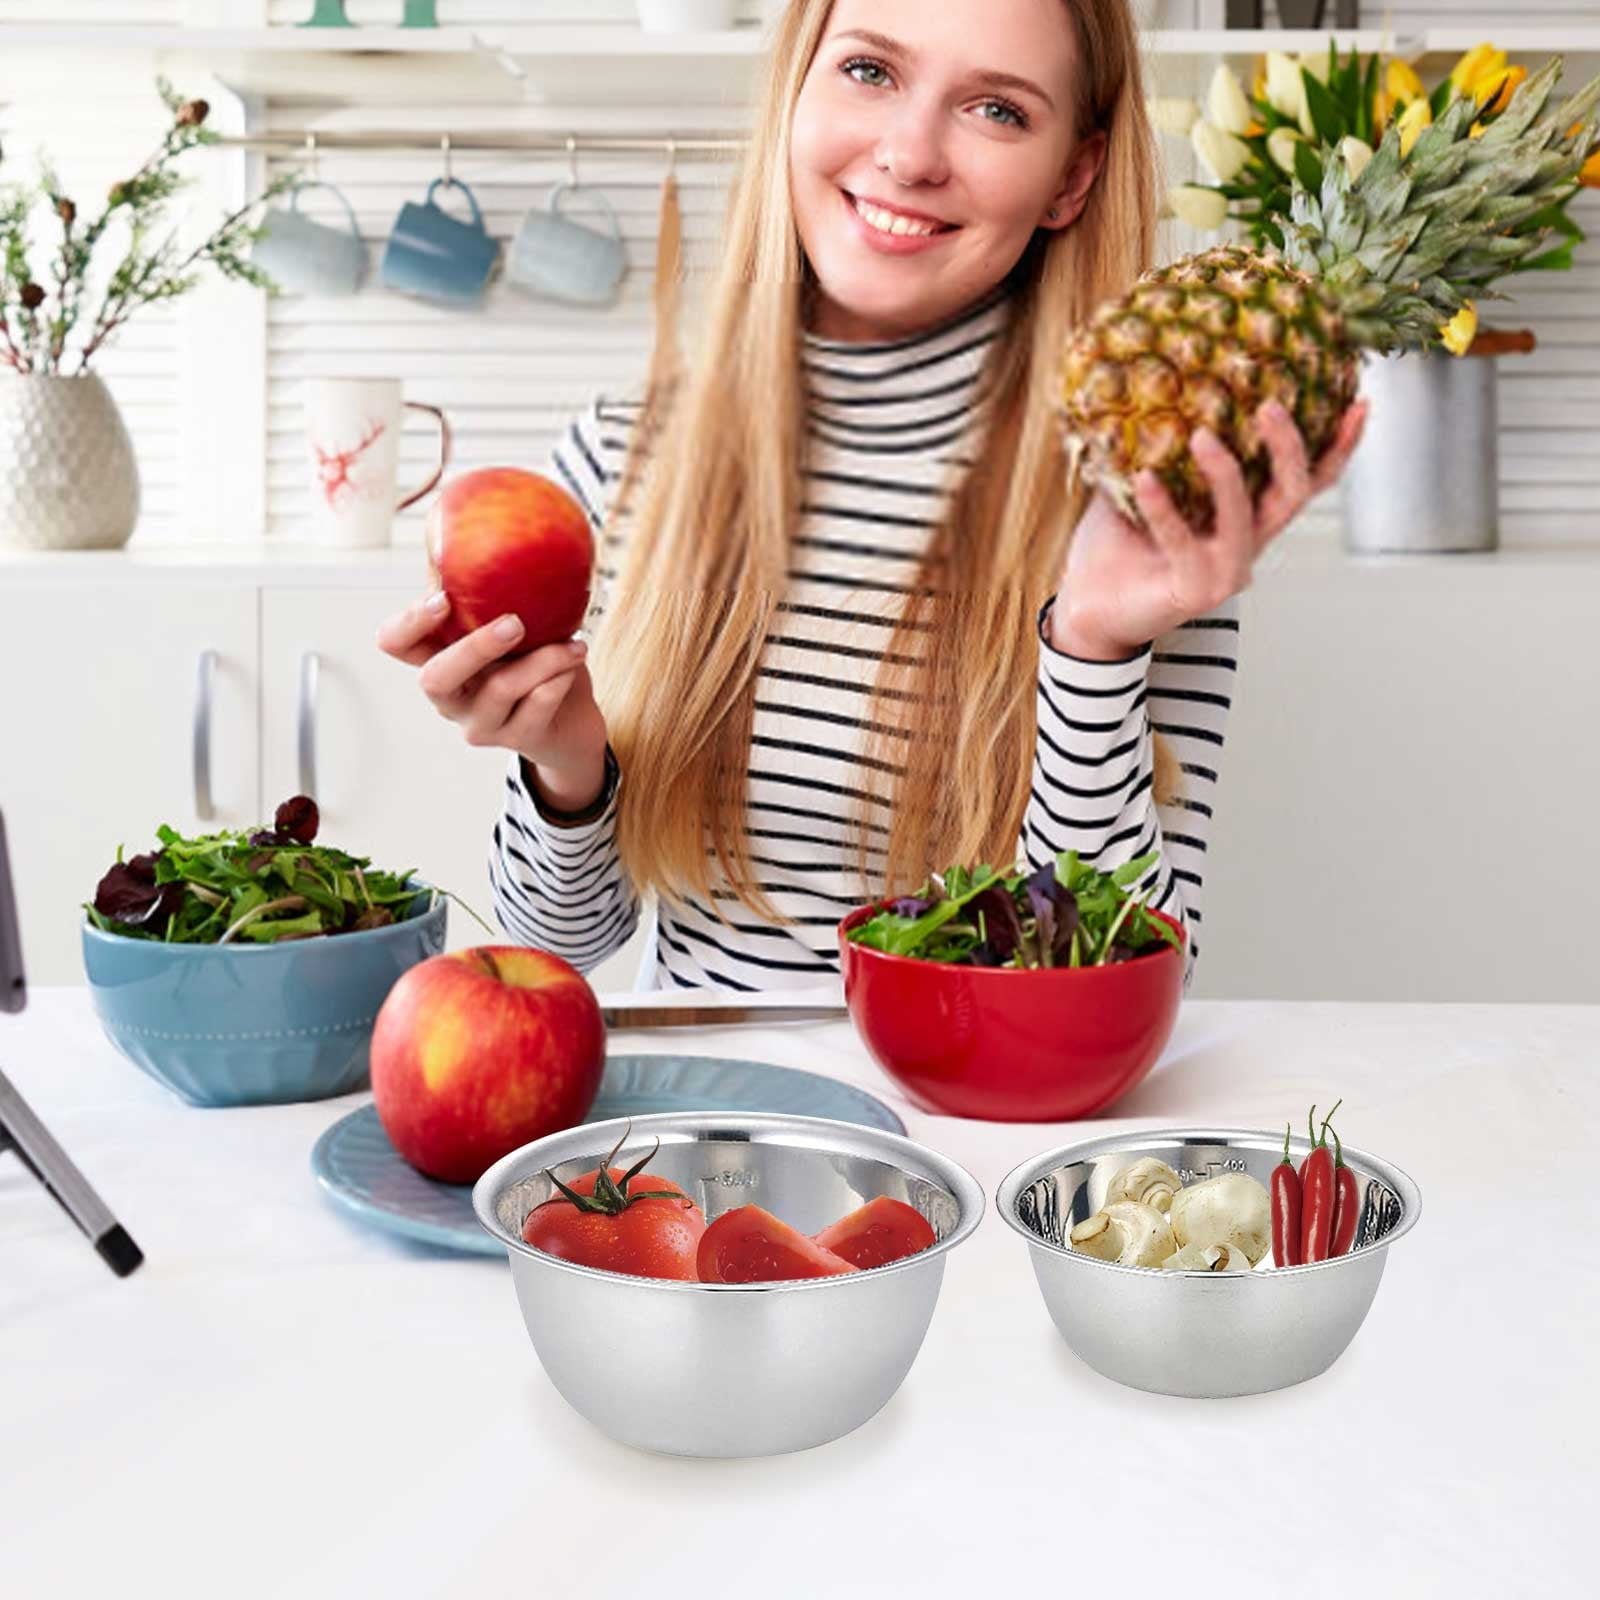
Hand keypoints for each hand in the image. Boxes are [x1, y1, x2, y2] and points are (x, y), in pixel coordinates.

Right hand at [376, 591, 609, 811]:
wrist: (572, 721)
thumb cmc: (534, 661)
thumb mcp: (510, 624)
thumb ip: (487, 592)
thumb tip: (470, 534)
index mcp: (439, 658)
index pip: (395, 643)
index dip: (410, 622)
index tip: (443, 598)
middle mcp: (451, 696)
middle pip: (434, 679)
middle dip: (475, 647)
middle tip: (514, 623)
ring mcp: (481, 723)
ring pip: (500, 689)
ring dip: (543, 659)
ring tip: (574, 643)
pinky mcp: (517, 739)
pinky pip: (537, 705)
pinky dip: (560, 678)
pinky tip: (573, 663)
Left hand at [1052, 399, 1369, 659]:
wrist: (1086, 607)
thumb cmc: (1117, 548)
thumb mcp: (1141, 484)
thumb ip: (1159, 444)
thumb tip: (1153, 385)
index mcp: (1247, 518)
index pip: (1307, 481)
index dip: (1338, 446)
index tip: (1358, 401)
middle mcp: (1247, 544)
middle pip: (1293, 494)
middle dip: (1289, 447)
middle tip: (1271, 405)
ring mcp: (1225, 572)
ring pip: (1245, 517)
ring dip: (1226, 474)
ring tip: (1199, 434)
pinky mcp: (1194, 592)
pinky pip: (1183, 541)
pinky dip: (1163, 507)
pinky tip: (1144, 479)